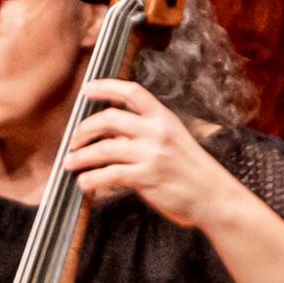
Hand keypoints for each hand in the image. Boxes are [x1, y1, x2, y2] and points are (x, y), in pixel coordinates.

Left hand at [59, 83, 248, 234]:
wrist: (213, 195)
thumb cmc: (190, 170)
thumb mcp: (172, 139)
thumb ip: (143, 132)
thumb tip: (108, 132)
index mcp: (163, 118)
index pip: (132, 92)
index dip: (106, 87)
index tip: (86, 89)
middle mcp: (157, 132)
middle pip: (109, 118)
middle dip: (84, 129)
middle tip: (73, 140)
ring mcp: (152, 154)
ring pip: (104, 148)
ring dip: (81, 156)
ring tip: (70, 163)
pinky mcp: (147, 178)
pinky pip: (109, 175)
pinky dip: (91, 179)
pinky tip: (85, 182)